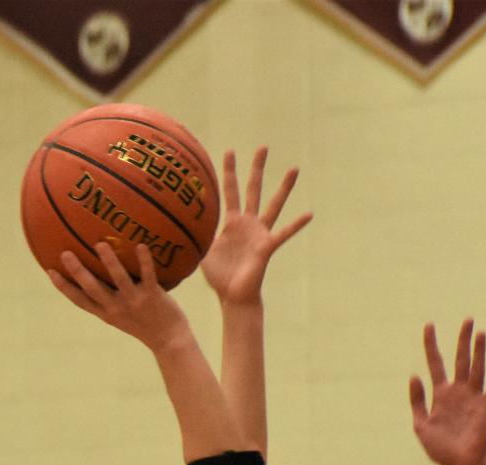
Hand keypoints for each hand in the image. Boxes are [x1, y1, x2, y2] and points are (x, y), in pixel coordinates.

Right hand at [49, 243, 190, 351]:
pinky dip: (145, 261)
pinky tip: (141, 246)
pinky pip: (148, 276)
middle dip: (78, 272)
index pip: (79, 300)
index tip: (50, 271)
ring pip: (119, 280)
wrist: (169, 340)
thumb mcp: (121, 316)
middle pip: (93, 289)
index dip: (64, 287)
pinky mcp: (152, 296)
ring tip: (100, 245)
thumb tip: (98, 274)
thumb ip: (109, 299)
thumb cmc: (144, 324)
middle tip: (65, 253)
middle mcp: (116, 308)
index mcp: (106, 313)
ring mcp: (134, 302)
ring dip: (109, 262)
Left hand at [200, 148, 311, 304]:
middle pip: (253, 189)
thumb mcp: (202, 251)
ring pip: (273, 205)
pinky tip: (309, 214)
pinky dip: (296, 225)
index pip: (230, 190)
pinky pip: (284, 233)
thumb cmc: (219, 276)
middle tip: (263, 147)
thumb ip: (195, 235)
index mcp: (232, 222)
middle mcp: (248, 224)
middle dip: (257, 168)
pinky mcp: (267, 246)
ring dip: (284, 188)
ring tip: (294, 169)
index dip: (229, 171)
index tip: (230, 151)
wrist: (233, 296)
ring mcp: (260, 233)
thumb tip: (177, 224)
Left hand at [409, 319, 485, 464]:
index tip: (428, 325)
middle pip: (460, 360)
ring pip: (477, 368)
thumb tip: (414, 376)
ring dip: (479, 351)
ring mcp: (473, 398)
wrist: (459, 464)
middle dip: (463, 340)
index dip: (431, 345)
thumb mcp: (420, 425)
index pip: (435, 363)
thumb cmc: (439, 448)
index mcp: (440, 394)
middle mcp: (458, 392)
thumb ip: (417, 401)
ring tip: (480, 332)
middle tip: (467, 320)